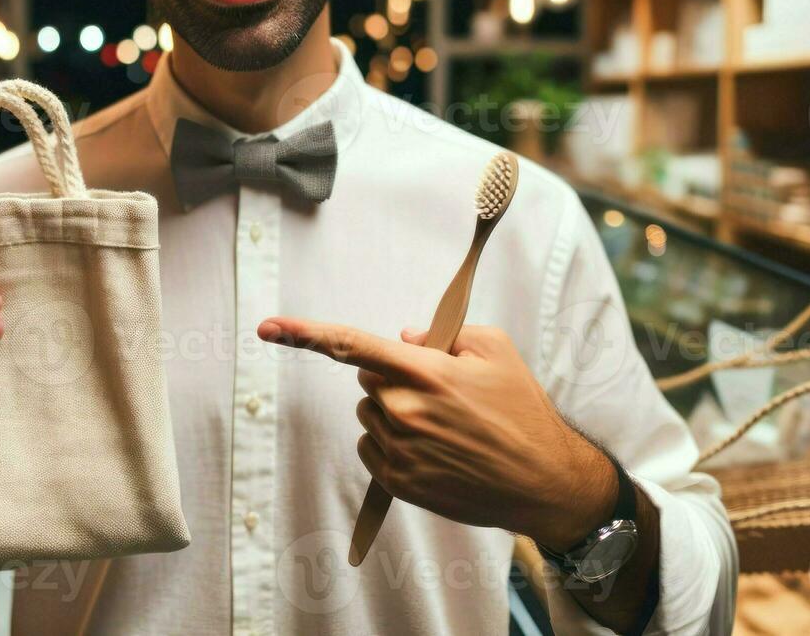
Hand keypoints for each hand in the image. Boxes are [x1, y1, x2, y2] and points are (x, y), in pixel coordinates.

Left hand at [258, 317, 614, 550]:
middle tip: (440, 392)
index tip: (267, 327)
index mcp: (425, 372)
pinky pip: (372, 448)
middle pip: (367, 380)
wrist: (542, 481)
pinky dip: (393, 443)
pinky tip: (434, 448)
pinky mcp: (398, 482)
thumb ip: (443, 335)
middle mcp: (404, 411)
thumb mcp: (494, 350)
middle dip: (394, 378)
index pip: (352, 345)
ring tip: (445, 426)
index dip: (305, 333)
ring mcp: (399, 450)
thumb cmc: (521, 411)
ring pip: (370, 415)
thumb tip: (403, 340)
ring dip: (394, 412)